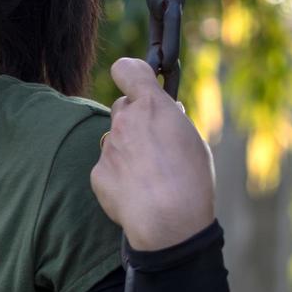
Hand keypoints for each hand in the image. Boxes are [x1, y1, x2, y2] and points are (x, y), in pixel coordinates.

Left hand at [91, 57, 215, 250]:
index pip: (127, 70)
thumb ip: (173, 122)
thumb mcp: (194, 142)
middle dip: (134, 118)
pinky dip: (119, 176)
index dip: (130, 72)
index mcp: (152, 107)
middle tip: (155, 142)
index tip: (135, 78)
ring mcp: (108, 147)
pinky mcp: (97, 172)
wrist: (168, 221)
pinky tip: (137, 192)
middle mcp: (125, 121)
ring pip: (115, 139)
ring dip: (128, 149)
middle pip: (122, 108)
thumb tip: (166, 112)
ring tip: (151, 174)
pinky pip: (107, 167)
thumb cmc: (191, 180)